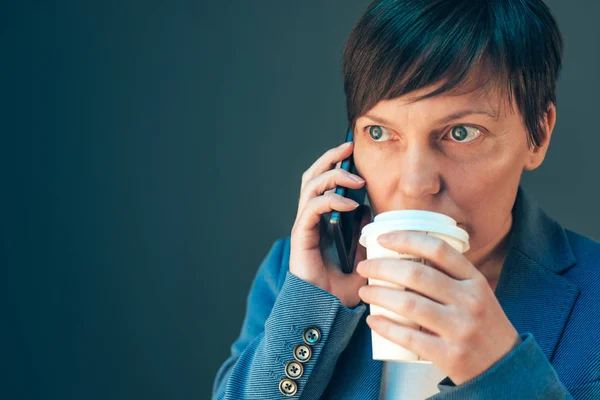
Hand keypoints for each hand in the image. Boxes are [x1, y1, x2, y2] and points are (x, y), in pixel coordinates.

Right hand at [289, 141, 371, 308]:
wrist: (323, 312)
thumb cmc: (339, 290)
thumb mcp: (362, 258)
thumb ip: (365, 237)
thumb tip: (371, 215)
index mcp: (321, 222)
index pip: (323, 183)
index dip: (335, 165)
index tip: (353, 152)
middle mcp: (310, 220)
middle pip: (312, 177)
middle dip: (329, 158)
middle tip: (348, 147)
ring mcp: (304, 226)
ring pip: (310, 186)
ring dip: (333, 175)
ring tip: (356, 177)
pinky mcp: (301, 236)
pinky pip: (312, 208)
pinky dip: (330, 200)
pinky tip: (350, 203)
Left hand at [356, 230, 520, 384]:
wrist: (505, 366)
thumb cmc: (482, 324)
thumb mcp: (477, 293)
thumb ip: (449, 276)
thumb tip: (404, 255)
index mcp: (474, 280)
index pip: (438, 249)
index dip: (406, 239)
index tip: (382, 238)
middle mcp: (469, 301)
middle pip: (417, 274)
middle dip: (382, 268)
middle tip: (364, 268)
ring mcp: (460, 328)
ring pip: (409, 305)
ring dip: (379, 295)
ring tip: (364, 292)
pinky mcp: (449, 354)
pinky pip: (410, 338)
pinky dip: (387, 327)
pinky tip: (373, 320)